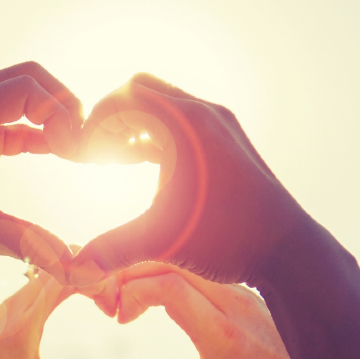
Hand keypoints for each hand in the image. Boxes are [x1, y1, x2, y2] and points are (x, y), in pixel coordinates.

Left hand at [0, 62, 82, 284]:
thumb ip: (28, 242)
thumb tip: (77, 266)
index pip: (28, 87)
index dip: (63, 113)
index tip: (79, 152)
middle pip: (28, 80)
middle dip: (63, 107)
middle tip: (85, 145)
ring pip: (20, 98)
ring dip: (51, 119)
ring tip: (77, 153)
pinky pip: (10, 122)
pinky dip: (36, 135)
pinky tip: (59, 155)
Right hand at [70, 73, 317, 287]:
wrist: (286, 249)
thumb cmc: (229, 238)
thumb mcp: (162, 242)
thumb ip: (112, 249)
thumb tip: (73, 267)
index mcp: (186, 124)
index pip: (125, 95)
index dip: (95, 123)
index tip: (84, 157)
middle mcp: (204, 115)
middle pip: (142, 91)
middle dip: (113, 119)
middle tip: (97, 155)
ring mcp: (219, 126)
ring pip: (163, 106)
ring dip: (135, 127)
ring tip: (115, 162)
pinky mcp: (227, 142)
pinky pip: (180, 124)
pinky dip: (156, 137)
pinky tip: (142, 167)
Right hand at [81, 262, 318, 358]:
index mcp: (221, 334)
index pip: (169, 287)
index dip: (133, 293)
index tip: (119, 318)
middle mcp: (231, 303)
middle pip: (170, 264)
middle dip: (131, 275)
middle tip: (109, 301)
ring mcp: (238, 290)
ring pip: (184, 260)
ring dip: (148, 270)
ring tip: (126, 296)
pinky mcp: (240, 287)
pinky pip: (199, 266)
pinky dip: (168, 271)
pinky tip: (152, 292)